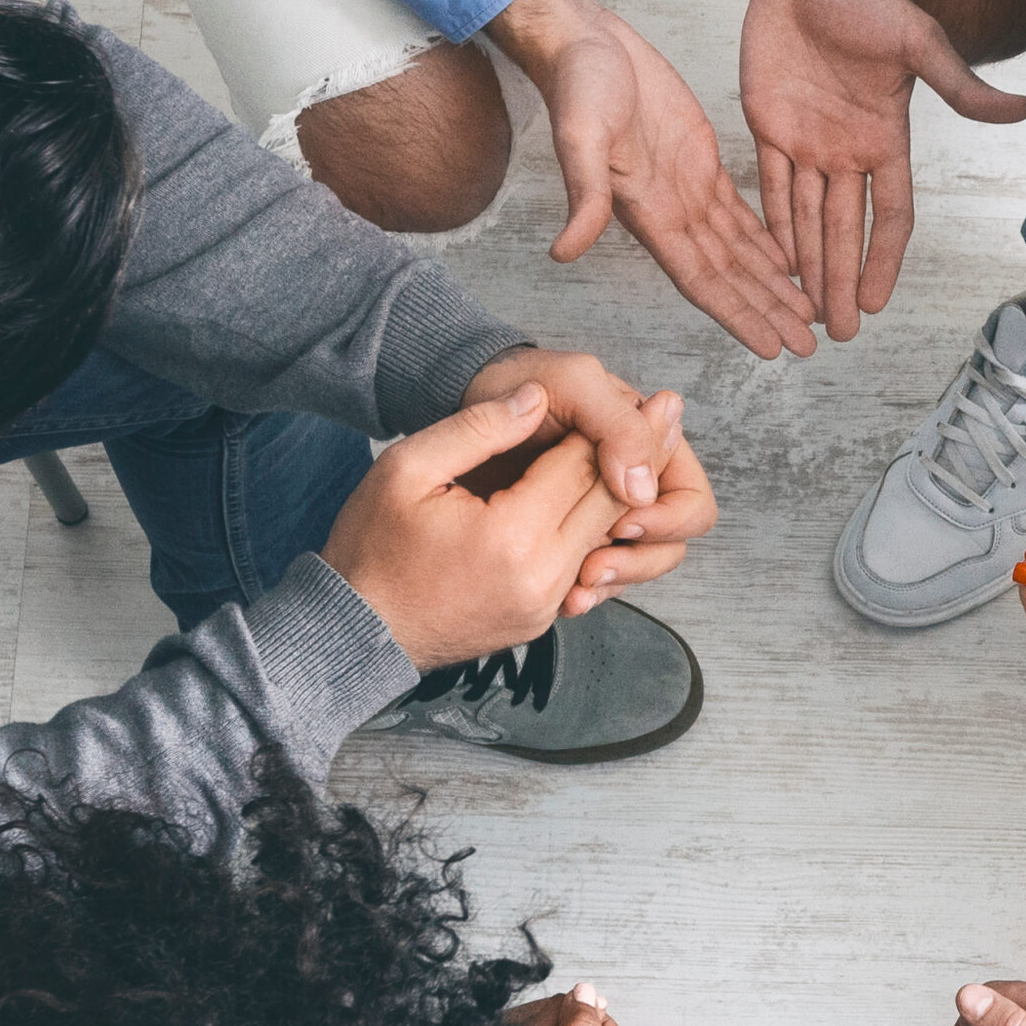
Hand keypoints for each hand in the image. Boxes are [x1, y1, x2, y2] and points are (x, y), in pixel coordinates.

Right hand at [320, 384, 629, 667]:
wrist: (354, 630)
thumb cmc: (370, 547)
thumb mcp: (406, 469)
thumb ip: (476, 429)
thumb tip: (536, 399)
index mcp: (509, 537)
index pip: (578, 469)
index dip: (615, 427)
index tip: (652, 394)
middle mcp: (539, 578)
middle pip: (606, 503)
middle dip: (640, 454)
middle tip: (671, 411)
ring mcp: (542, 606)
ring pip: (602, 536)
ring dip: (624, 490)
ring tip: (651, 444)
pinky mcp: (540, 619)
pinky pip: (582, 563)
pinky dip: (598, 527)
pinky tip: (610, 492)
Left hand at [460, 348, 716, 612]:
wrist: (469, 400)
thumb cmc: (521, 381)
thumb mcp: (574, 384)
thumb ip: (618, 428)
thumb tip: (644, 489)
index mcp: (650, 448)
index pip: (690, 502)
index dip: (666, 520)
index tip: (622, 524)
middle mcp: (634, 483)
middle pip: (670, 544)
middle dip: (637, 561)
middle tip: (593, 565)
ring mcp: (604, 514)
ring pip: (636, 567)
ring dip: (613, 580)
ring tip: (577, 586)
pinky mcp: (570, 537)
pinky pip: (597, 578)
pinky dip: (583, 590)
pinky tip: (561, 596)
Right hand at [489, 0, 816, 359]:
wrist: (584, 42)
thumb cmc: (577, 85)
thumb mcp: (580, 136)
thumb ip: (583, 194)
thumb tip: (563, 251)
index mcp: (649, 214)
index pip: (702, 280)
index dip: (738, 314)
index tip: (772, 347)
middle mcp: (673, 213)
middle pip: (731, 276)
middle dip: (769, 311)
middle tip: (811, 345)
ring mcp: (688, 189)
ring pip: (741, 250)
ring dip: (774, 283)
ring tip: (811, 312)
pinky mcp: (701, 161)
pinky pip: (741, 213)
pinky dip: (767, 239)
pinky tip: (792, 260)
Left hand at [741, 0, 1025, 340]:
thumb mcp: (920, 44)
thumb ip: (961, 87)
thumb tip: (1023, 107)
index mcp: (886, 138)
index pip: (891, 215)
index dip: (883, 260)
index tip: (875, 304)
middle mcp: (848, 149)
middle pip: (845, 230)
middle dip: (840, 281)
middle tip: (837, 333)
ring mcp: (809, 141)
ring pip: (807, 218)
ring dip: (808, 265)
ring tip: (805, 312)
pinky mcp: (769, 126)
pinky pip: (770, 188)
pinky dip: (772, 226)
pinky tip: (773, 263)